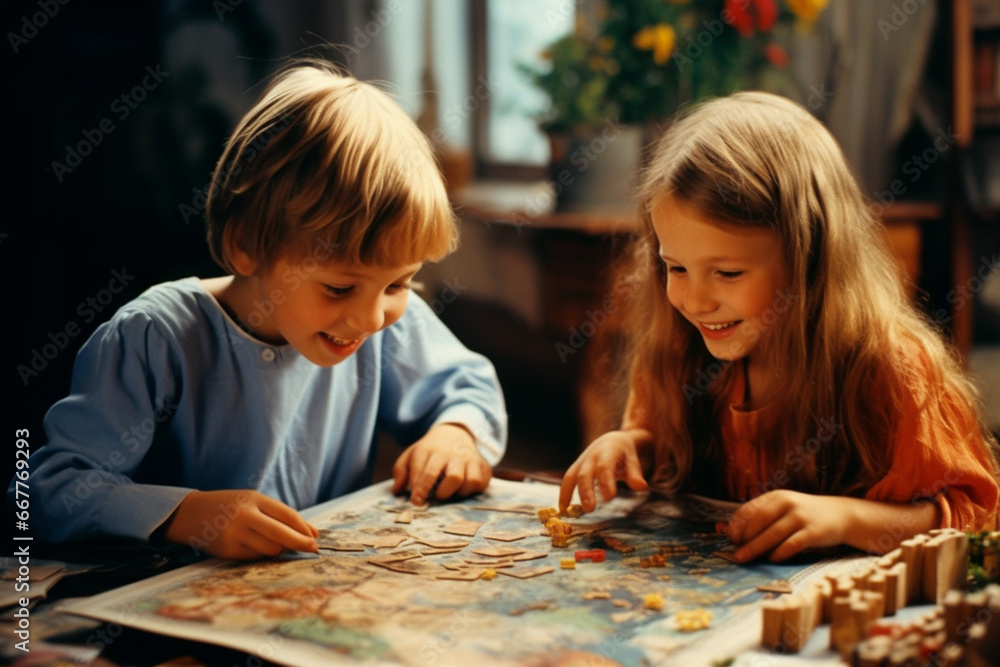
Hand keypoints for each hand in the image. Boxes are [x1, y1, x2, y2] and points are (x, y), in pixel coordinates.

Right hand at [163, 489, 318, 559]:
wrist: (191, 514)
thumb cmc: (231, 506)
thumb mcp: (254, 502)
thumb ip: (281, 516)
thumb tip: (313, 533)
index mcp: (253, 499)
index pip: (286, 515)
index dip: (304, 528)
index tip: (316, 537)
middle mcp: (244, 516)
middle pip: (281, 534)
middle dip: (301, 544)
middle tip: (315, 550)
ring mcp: (234, 535)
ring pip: (270, 550)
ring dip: (280, 550)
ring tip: (276, 543)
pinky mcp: (227, 552)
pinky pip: (256, 558)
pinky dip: (263, 554)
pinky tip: (256, 547)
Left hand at [391, 423, 491, 504]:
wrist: (453, 434)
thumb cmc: (428, 452)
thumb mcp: (411, 456)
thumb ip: (401, 472)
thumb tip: (397, 491)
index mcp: (431, 450)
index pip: (427, 472)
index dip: (421, 490)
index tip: (416, 502)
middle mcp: (452, 454)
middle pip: (453, 477)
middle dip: (442, 493)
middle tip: (435, 497)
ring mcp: (469, 459)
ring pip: (469, 481)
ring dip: (458, 492)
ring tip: (449, 490)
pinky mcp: (482, 466)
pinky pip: (480, 483)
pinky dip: (472, 489)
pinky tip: (462, 487)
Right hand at [558, 429, 651, 513]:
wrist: (612, 440)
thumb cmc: (624, 453)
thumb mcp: (633, 459)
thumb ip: (635, 474)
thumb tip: (642, 487)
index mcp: (607, 451)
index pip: (604, 466)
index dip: (605, 481)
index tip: (609, 498)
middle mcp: (591, 456)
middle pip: (585, 473)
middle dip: (586, 491)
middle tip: (590, 509)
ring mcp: (581, 462)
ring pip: (572, 476)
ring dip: (568, 493)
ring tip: (568, 512)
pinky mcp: (575, 468)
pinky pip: (567, 480)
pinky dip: (564, 494)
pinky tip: (562, 509)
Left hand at [723, 490, 850, 562]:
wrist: (840, 515)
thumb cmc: (802, 515)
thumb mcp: (782, 509)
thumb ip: (761, 518)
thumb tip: (732, 534)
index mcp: (775, 497)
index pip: (749, 509)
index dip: (737, 524)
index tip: (730, 539)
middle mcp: (787, 503)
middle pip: (759, 521)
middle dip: (744, 538)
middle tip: (735, 553)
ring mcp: (801, 517)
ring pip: (773, 533)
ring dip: (756, 548)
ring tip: (743, 558)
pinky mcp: (814, 532)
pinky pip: (792, 544)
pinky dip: (780, 553)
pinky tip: (772, 559)